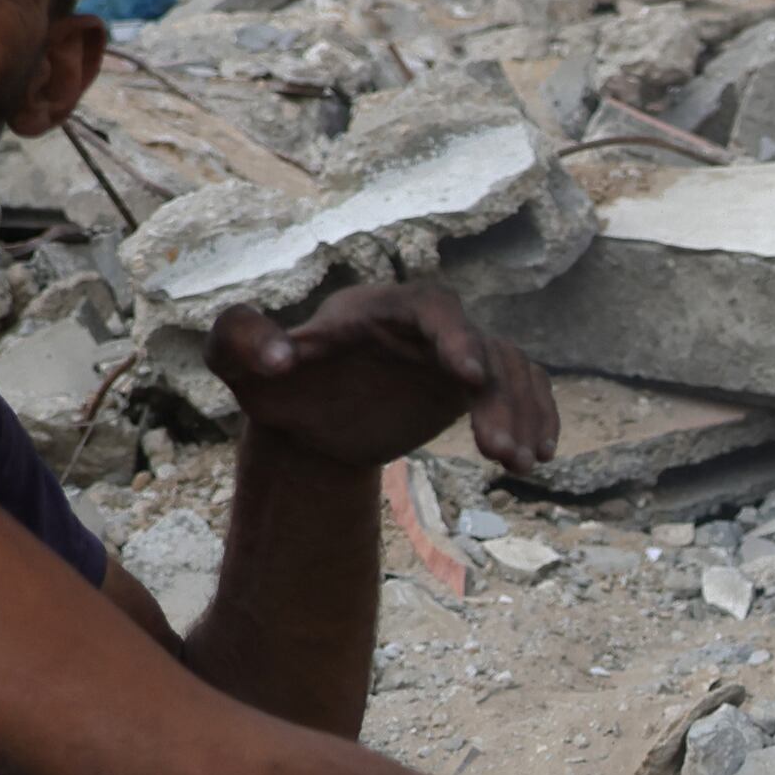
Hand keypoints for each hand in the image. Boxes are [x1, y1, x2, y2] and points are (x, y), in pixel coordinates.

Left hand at [209, 282, 558, 478]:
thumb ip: (240, 342)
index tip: (469, 378)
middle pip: (483, 346)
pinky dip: (536, 416)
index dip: (457, 336)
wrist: (310, 420)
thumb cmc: (275, 386)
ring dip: (521, 415)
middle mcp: (426, 325)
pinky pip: (521, 389)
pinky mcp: (472, 382)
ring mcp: (454, 353)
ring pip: (510, 371)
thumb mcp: (236, 362)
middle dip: (499, 396)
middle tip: (499, 453)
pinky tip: (538, 457)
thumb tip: (278, 358)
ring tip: (517, 467)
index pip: (434, 307)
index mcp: (379, 308)